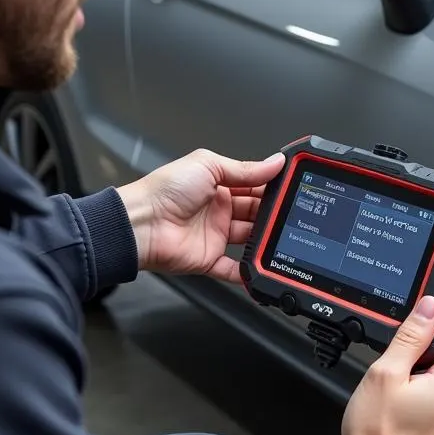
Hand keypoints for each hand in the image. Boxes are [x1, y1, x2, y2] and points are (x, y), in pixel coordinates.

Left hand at [117, 148, 284, 281]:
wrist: (141, 223)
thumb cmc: (165, 190)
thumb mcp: (208, 165)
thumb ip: (245, 168)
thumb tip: (275, 162)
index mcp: (218, 185)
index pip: (254, 187)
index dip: (272, 189)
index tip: (292, 189)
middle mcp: (218, 210)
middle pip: (256, 214)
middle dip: (272, 215)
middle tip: (290, 215)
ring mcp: (215, 235)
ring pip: (250, 240)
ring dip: (265, 240)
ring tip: (282, 238)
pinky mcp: (209, 259)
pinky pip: (234, 269)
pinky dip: (248, 272)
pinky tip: (263, 269)